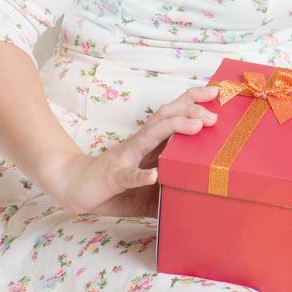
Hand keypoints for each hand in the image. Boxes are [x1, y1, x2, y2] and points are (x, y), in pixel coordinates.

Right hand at [48, 85, 221, 215]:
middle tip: (214, 114)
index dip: (192, 100)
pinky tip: (154, 176)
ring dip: (174, 128)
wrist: (76, 189)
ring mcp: (125, 158)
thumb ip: (172, 189)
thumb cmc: (115, 185)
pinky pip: (127, 176)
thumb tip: (201, 199)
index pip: (172, 114)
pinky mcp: (112, 177)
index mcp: (149, 143)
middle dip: (190, 109)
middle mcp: (139, 144)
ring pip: (151, 136)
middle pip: (166, 117)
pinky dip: (140, 175)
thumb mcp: (151, 189)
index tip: (215, 92)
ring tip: (197, 126)